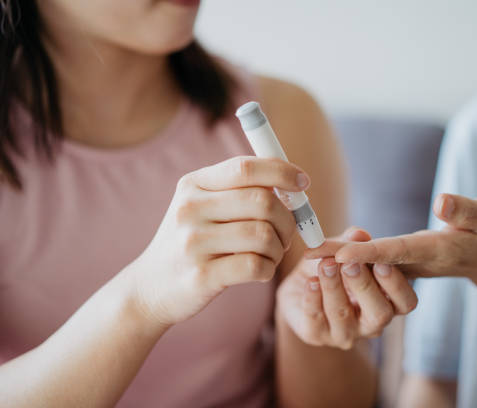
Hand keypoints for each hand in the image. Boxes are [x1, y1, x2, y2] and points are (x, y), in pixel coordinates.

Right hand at [126, 156, 308, 325]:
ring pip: (264, 235)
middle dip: (287, 219)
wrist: (150, 287)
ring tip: (272, 254)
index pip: (246, 167)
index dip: (282, 172)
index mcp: (193, 184)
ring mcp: (193, 243)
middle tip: (287, 233)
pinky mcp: (201, 276)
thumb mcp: (202, 206)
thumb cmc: (191, 242)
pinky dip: (269, 268)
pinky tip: (261, 270)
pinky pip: (256, 266)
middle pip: (262, 201)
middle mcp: (190, 209)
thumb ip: (239, 190)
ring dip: (279, 247)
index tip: (303, 182)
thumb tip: (291, 183)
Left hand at [278, 227, 417, 349]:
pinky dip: (313, 297)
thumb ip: (352, 242)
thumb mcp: (342, 251)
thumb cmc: (331, 268)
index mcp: (388, 303)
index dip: (395, 284)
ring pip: (343, 314)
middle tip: (351, 263)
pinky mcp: (317, 335)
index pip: (405, 302)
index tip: (380, 262)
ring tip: (325, 264)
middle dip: (364, 286)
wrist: (299, 285)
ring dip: (334, 286)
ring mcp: (345, 333)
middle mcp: (371, 323)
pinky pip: (315, 318)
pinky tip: (310, 281)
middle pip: (379, 314)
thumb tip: (358, 234)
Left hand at [306, 194, 476, 297]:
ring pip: (371, 267)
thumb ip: (466, 210)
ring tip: (308, 255)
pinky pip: (375, 266)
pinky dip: (352, 261)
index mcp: (436, 251)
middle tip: (309, 256)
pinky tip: (328, 256)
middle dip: (342, 260)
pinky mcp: (405, 265)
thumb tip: (441, 201)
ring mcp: (410, 267)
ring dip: (341, 262)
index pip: (398, 252)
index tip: (340, 255)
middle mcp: (418, 263)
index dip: (368, 254)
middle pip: (375, 263)